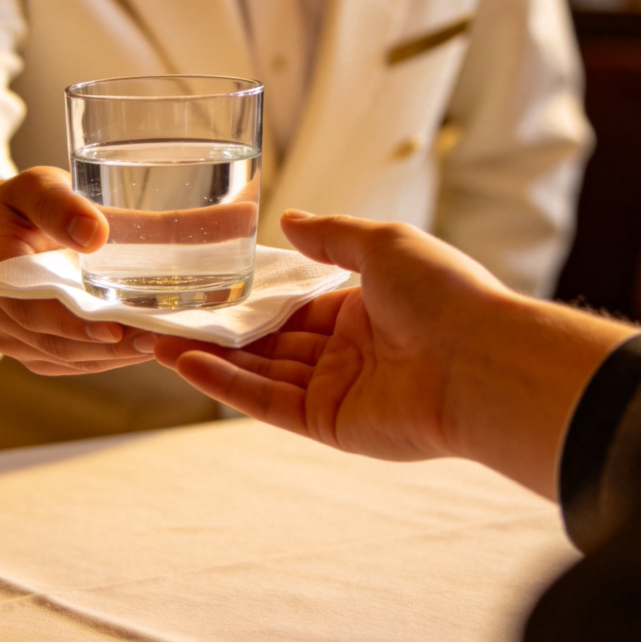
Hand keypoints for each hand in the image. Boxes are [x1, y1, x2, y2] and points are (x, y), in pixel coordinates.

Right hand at [0, 166, 155, 374]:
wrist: (3, 226)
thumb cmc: (25, 203)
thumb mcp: (38, 185)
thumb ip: (60, 204)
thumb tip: (94, 233)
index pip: (29, 306)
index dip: (72, 324)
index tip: (115, 328)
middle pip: (50, 341)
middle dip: (104, 345)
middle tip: (154, 338)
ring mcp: (8, 333)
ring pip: (62, 358)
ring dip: (110, 355)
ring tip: (156, 342)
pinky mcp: (28, 347)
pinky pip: (67, 362)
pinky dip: (104, 357)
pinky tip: (138, 346)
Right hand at [154, 211, 634, 495]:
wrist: (484, 360)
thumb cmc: (444, 294)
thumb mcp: (382, 243)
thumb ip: (332, 235)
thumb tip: (289, 217)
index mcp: (361, 310)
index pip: (293, 305)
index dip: (251, 297)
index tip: (207, 288)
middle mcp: (345, 352)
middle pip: (268, 342)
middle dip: (218, 332)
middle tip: (166, 319)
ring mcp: (336, 391)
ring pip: (259, 373)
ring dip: (209, 358)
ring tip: (157, 342)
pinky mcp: (329, 424)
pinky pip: (268, 403)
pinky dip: (227, 385)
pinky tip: (187, 364)